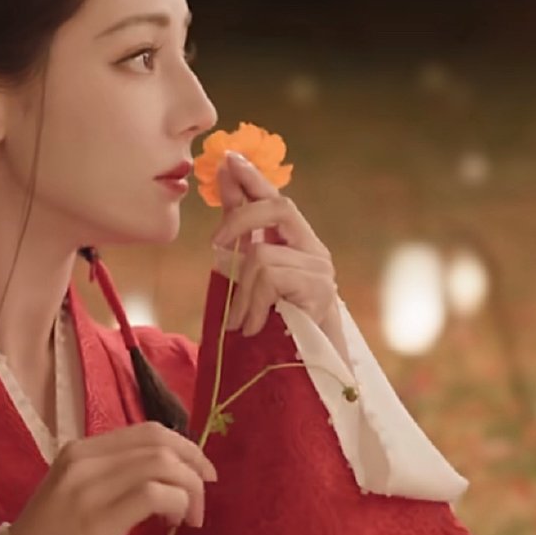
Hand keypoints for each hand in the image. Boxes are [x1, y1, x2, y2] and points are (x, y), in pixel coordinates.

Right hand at [5, 421, 217, 534]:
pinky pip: (156, 494)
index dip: (183, 447)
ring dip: (189, 489)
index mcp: (79, 451)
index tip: (198, 472)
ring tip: (189, 517)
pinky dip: (177, 504)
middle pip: (160, 441)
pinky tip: (174, 524)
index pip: (146, 431)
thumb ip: (111, 476)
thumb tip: (163, 476)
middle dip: (194, 464)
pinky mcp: (99, 518)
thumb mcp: (74, 493)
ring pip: (163, 464)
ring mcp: (90, 487)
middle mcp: (84, 460)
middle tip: (205, 491)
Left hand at [210, 151, 347, 355]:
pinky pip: (270, 279)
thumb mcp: (250, 285)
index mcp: (295, 246)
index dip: (253, 178)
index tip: (229, 158)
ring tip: (240, 321)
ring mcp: (320, 270)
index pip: (275, 200)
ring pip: (263, 254)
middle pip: (278, 207)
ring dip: (242, 292)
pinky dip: (253, 305)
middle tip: (214, 245)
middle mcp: (313, 251)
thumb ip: (240, 248)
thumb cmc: (276, 331)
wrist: (311, 376)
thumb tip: (220, 217)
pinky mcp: (321, 291)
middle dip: (241, 217)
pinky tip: (254, 327)